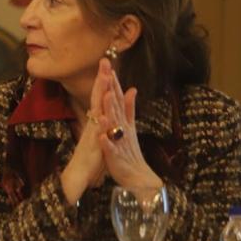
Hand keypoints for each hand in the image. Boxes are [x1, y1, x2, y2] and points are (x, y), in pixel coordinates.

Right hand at [60, 65, 112, 203]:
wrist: (78, 177)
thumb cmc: (89, 157)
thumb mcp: (98, 136)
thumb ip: (102, 121)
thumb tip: (105, 107)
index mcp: (96, 120)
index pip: (101, 96)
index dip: (104, 80)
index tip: (107, 63)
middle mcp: (93, 123)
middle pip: (98, 98)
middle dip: (101, 80)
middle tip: (104, 61)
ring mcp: (92, 133)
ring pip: (97, 112)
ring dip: (101, 97)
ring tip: (105, 81)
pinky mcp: (93, 147)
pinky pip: (98, 134)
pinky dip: (101, 125)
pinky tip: (104, 116)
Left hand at [98, 60, 163, 192]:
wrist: (137, 177)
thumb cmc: (129, 150)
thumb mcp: (129, 126)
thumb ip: (129, 108)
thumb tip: (132, 88)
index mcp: (122, 120)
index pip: (116, 97)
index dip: (112, 81)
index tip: (107, 63)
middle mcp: (122, 127)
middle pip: (116, 105)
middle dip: (111, 88)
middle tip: (107, 70)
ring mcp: (119, 141)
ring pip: (114, 124)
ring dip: (110, 110)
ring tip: (106, 96)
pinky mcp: (115, 156)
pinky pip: (111, 148)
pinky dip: (107, 141)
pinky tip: (103, 135)